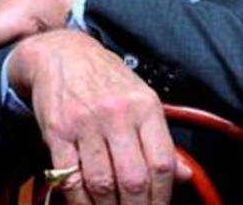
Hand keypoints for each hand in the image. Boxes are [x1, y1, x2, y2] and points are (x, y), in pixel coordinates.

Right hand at [8, 29, 190, 204]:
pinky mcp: (57, 132)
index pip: (161, 163)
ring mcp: (86, 124)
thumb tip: (185, 176)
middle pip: (133, 179)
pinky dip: (79, 202)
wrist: (62, 53)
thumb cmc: (106, 79)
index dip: (162, 197)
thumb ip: (161, 139)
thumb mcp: (142, 99)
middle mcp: (117, 114)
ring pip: (102, 184)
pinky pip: (70, 178)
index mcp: (145, 106)